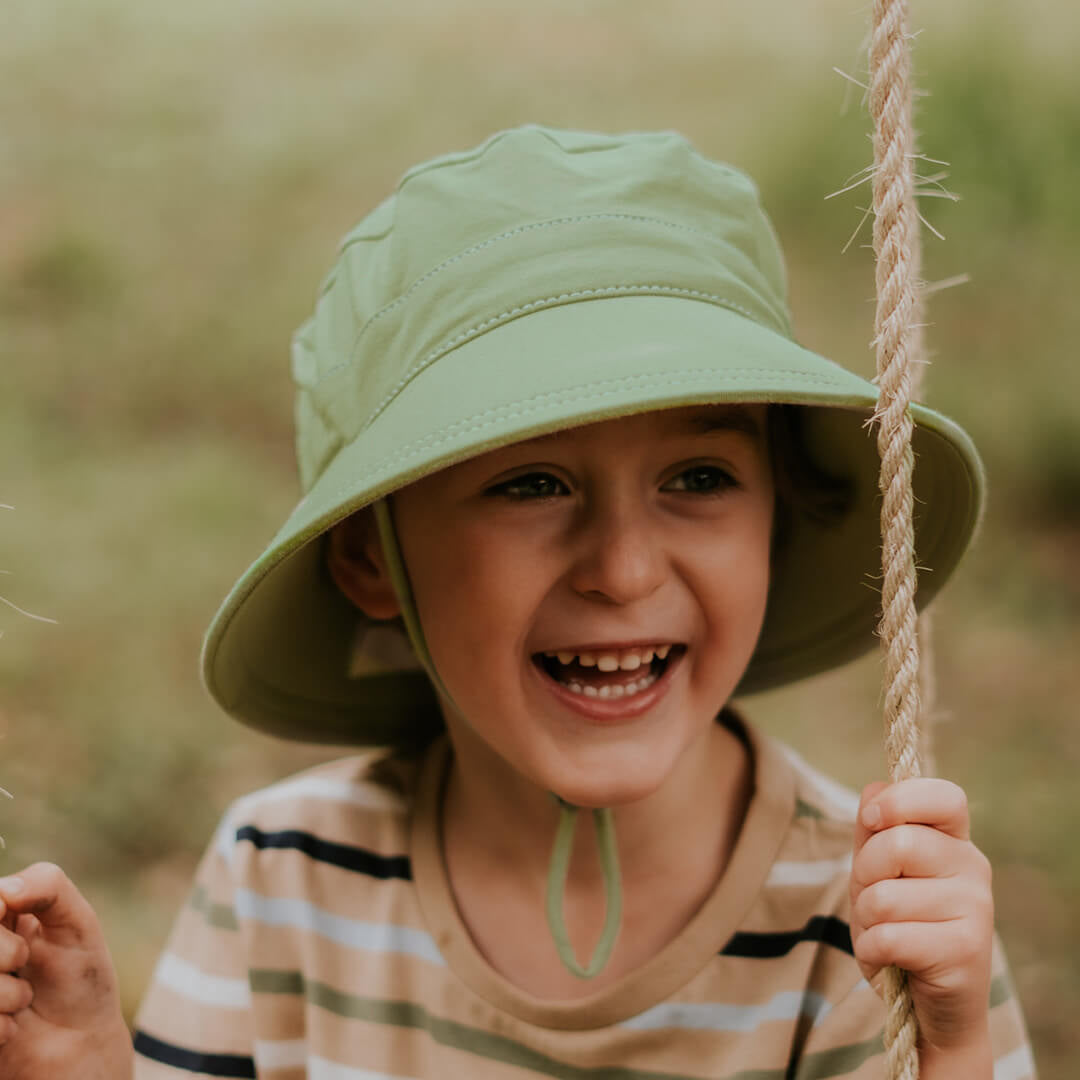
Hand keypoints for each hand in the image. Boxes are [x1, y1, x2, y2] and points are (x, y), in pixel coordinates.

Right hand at [0, 863, 131, 1078]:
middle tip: (24, 960)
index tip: (9, 915)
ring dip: (4, 993)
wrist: (79, 1042)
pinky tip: (13, 1027)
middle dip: (5, 952)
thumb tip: (5, 888)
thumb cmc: (79, 977)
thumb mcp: (78, 922)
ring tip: (24, 997)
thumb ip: (49, 887)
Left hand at [849, 779, 993, 1063]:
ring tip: (885, 933)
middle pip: (898, 845)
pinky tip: (886, 959)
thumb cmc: (900, 927)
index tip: (872, 822)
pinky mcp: (965, 952)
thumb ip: (874, 831)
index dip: (900, 802)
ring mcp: (976, 910)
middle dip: (863, 874)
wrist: (932, 1006)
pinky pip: (888, 937)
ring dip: (865, 919)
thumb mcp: (878, 873)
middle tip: (874, 900)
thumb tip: (874, 791)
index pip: (945, 796)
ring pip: (885, 897)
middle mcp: (974, 869)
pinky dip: (870, 950)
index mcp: (955, 841)